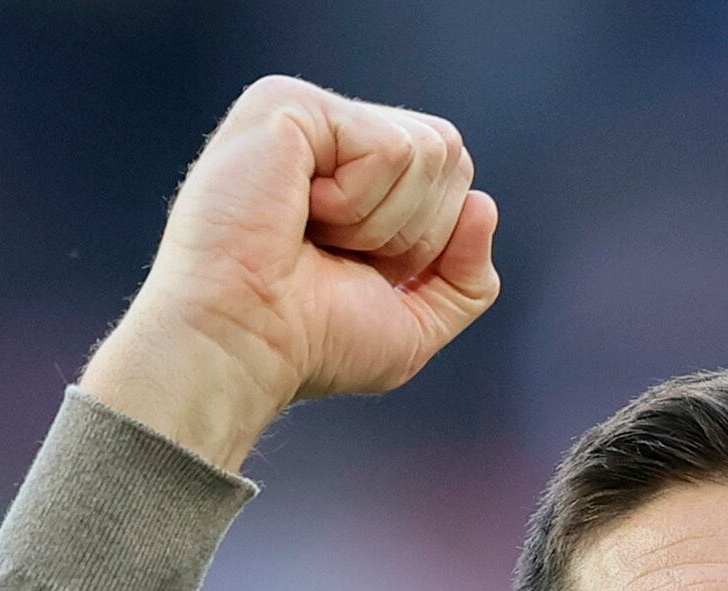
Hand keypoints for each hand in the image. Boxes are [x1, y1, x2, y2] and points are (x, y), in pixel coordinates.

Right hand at [79, 76, 501, 473]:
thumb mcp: (413, 324)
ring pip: (425, 148)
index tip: (361, 270)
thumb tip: (483, 205)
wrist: (244, 349)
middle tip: (338, 254)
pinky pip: (390, 148)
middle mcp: (330, 132)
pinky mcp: (288, 105)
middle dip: (414, 228)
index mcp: (353, 173)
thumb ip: (466, 277)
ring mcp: (306, 112)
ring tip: (313, 236)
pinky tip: (299, 215)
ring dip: (382, 220)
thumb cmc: (310, 344)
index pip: (451, 172)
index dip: (430, 239)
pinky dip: (359, 204)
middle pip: (448, 150)